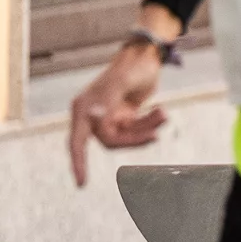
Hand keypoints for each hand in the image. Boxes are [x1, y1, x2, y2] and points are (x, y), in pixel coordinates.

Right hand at [66, 43, 167, 185]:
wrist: (146, 58)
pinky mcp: (124, 117)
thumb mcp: (121, 82)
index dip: (79, 163)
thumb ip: (106, 102)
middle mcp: (93, 115)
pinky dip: (151, 123)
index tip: (81, 183)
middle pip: (112, 142)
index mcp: (84, 108)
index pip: (78, 142)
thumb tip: (93, 118)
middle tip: (155, 135)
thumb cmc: (131, 67)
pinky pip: (137, 130)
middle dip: (134, 139)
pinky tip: (161, 111)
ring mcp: (109, 117)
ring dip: (147, 128)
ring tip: (162, 113)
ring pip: (128, 137)